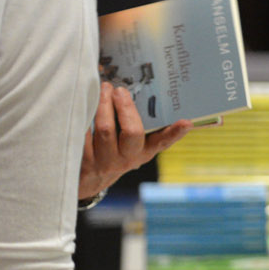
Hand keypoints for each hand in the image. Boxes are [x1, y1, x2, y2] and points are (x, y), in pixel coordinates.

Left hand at [78, 82, 192, 201]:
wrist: (88, 181)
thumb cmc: (114, 152)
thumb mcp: (131, 146)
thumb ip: (140, 125)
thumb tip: (141, 93)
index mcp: (143, 152)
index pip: (162, 142)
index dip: (175, 132)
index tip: (186, 122)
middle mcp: (127, 159)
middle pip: (132, 132)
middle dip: (125, 106)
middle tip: (119, 89)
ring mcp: (105, 162)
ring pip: (105, 130)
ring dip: (103, 104)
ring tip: (102, 89)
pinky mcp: (83, 161)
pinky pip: (83, 133)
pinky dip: (83, 114)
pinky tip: (82, 101)